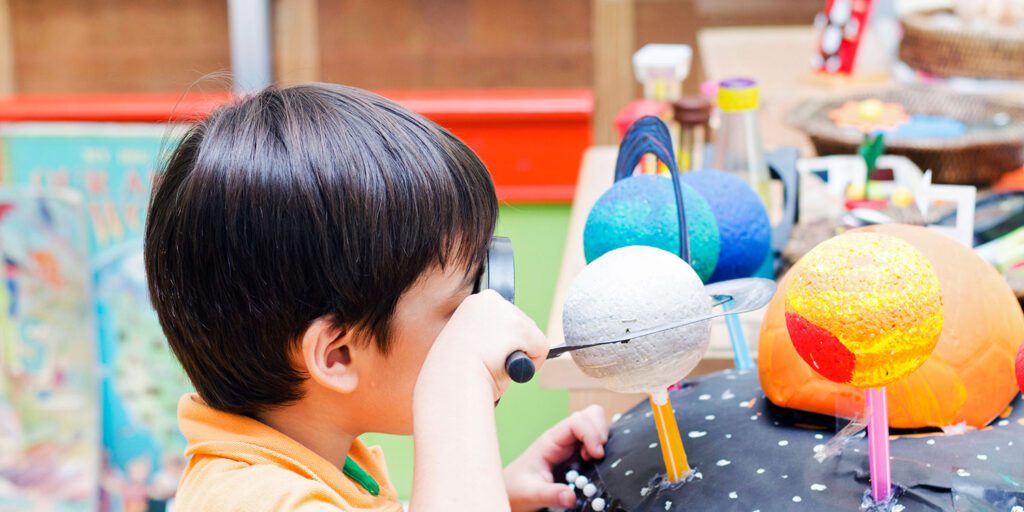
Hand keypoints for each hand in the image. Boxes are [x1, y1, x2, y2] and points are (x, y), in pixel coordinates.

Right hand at [416, 290, 548, 401]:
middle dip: (512, 346)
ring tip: (494, 365)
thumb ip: (486, 336)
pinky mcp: (523, 329)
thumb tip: (506, 345)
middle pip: (520, 324)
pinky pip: (541, 350)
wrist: (451, 381)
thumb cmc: (453, 372)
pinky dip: (531, 365)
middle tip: (492, 362)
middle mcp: (492, 300)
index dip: (499, 341)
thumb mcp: (467, 343)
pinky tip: (507, 368)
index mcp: (475, 302)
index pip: (502, 319)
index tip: (486, 353)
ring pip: (531, 337)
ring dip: (518, 355)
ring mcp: (508, 313)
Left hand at [504, 405, 608, 511]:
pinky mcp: (578, 453)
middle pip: (590, 416)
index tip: (597, 454)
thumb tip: (571, 497)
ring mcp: (572, 444)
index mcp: (551, 441)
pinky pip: (595, 440)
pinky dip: (602, 447)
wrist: (513, 491)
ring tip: (595, 459)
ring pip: (595, 424)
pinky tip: (594, 462)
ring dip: (602, 438)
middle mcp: (563, 438)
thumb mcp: (531, 493)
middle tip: (598, 455)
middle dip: (601, 431)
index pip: (576, 421)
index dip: (591, 433)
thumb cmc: (519, 488)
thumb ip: (550, 495)